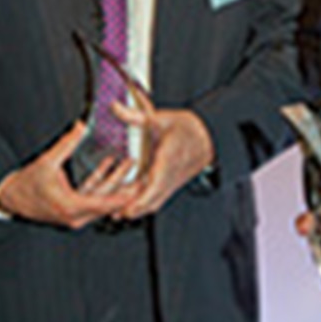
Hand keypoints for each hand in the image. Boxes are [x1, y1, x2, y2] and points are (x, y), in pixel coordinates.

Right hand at [0, 121, 139, 228]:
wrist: (11, 198)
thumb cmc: (26, 186)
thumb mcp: (47, 162)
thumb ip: (66, 145)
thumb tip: (80, 128)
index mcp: (70, 206)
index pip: (103, 203)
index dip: (122, 196)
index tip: (138, 190)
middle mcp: (75, 215)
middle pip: (107, 203)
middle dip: (126, 189)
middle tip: (143, 177)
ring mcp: (74, 215)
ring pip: (101, 200)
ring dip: (116, 184)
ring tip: (129, 166)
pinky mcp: (72, 211)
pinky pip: (92, 197)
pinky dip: (101, 183)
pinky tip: (109, 166)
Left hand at [113, 96, 214, 219]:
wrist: (206, 136)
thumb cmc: (186, 129)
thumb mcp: (159, 119)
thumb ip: (135, 116)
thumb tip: (115, 108)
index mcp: (168, 161)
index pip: (155, 187)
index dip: (140, 201)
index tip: (127, 208)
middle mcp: (170, 176)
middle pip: (152, 202)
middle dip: (133, 210)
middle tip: (113, 213)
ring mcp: (171, 182)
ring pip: (154, 203)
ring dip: (137, 209)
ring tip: (117, 212)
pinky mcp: (171, 184)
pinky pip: (157, 199)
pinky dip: (143, 203)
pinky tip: (129, 205)